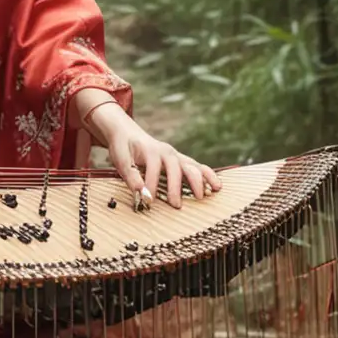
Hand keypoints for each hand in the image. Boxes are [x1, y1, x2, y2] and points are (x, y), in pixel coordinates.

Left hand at [86, 103, 220, 209]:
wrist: (127, 132)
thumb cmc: (123, 147)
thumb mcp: (121, 159)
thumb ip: (131, 176)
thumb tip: (141, 192)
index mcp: (151, 150)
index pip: (153, 168)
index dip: (151, 184)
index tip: (148, 201)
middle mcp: (167, 152)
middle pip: (176, 167)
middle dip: (177, 187)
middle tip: (176, 205)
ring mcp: (177, 156)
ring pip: (192, 166)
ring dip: (200, 180)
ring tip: (207, 195)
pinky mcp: (182, 161)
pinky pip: (198, 167)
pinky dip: (208, 175)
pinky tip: (217, 186)